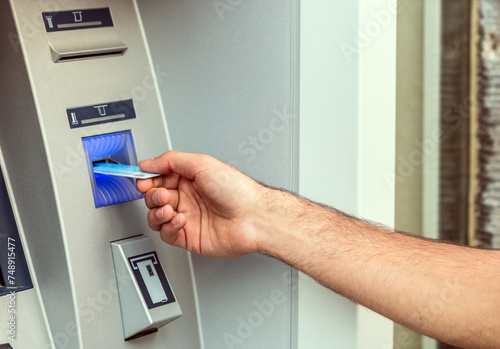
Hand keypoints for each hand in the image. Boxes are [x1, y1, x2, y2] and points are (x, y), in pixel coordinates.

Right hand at [137, 151, 266, 257]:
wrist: (253, 217)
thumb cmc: (237, 190)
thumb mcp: (202, 164)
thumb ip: (172, 161)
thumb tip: (149, 162)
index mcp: (190, 178)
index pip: (159, 177)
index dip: (147, 178)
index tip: (141, 179)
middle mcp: (188, 197)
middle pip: (154, 197)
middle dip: (153, 195)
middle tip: (162, 194)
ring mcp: (188, 217)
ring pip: (157, 216)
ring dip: (157, 212)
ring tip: (170, 209)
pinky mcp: (189, 237)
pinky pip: (167, 233)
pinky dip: (169, 226)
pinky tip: (181, 220)